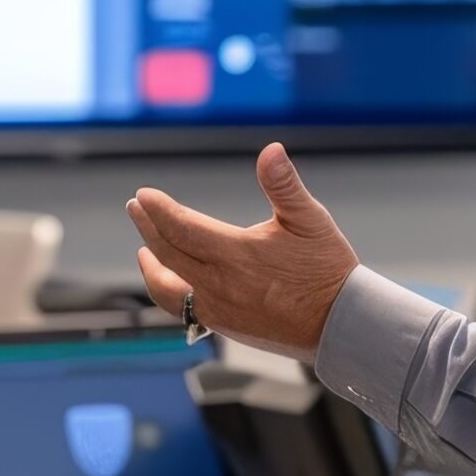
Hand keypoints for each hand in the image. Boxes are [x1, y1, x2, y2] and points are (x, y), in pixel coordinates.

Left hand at [128, 144, 359, 360]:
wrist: (339, 325)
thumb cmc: (327, 268)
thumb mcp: (311, 219)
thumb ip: (284, 185)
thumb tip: (271, 150)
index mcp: (237, 254)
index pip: (181, 227)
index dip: (158, 209)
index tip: (144, 195)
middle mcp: (220, 284)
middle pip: (167, 253)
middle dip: (147, 227)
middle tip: (136, 207)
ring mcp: (218, 308)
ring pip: (167, 286)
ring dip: (150, 263)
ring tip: (143, 248)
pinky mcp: (223, 325)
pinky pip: (181, 308)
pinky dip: (167, 290)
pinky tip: (170, 280)